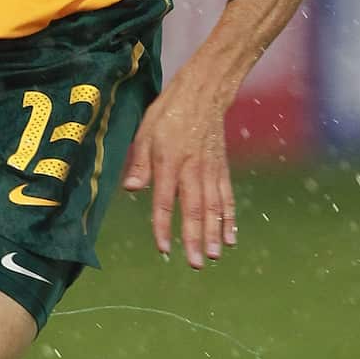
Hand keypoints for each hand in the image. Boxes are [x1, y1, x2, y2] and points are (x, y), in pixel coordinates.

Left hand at [121, 76, 236, 269]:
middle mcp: (193, 170)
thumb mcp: (145, 132)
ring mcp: (210, 171)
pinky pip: (227, 198)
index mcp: (170, 162)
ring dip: (214, 233)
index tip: (164, 249)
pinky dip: (230, 219)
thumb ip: (139, 163)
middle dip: (195, 239)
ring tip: (214, 256)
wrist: (203, 94)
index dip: (163, 226)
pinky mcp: (222, 170)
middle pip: (194, 210)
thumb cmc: (169, 113)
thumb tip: (130, 189)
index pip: (164, 201)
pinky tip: (230, 238)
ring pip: (214, 207)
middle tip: (196, 264)